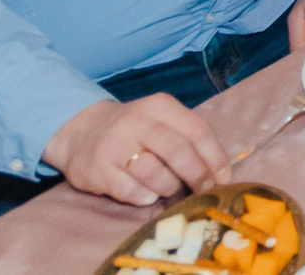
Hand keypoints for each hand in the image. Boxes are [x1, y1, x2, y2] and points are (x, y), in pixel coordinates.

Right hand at [43, 95, 227, 206]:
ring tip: (170, 189)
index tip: (224, 177)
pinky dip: (145, 197)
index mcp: (159, 106)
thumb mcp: (161, 121)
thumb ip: (187, 138)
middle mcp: (136, 122)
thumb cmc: (134, 130)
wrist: (81, 132)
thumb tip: (219, 171)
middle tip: (205, 189)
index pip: (196, 130)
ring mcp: (114, 146)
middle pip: (178, 152)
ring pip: (155, 174)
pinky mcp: (97, 170)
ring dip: (170, 188)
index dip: (215, 157)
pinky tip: (147, 193)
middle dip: (197, 175)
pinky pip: (131, 192)